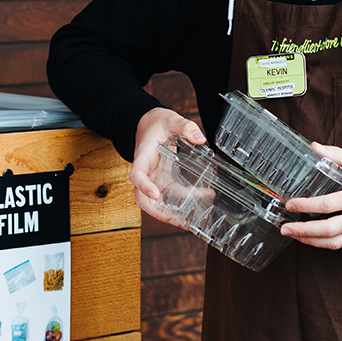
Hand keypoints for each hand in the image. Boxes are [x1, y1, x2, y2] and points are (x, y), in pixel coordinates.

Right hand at [129, 107, 205, 226]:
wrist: (150, 124)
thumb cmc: (156, 123)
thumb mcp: (171, 119)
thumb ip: (185, 126)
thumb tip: (200, 138)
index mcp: (142, 157)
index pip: (137, 175)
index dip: (144, 186)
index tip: (155, 194)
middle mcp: (146, 171)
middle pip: (142, 198)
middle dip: (158, 212)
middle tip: (176, 220)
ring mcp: (154, 177)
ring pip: (158, 201)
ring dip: (172, 212)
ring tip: (189, 221)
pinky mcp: (163, 179)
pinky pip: (173, 193)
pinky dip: (186, 198)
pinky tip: (204, 195)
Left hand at [280, 142, 341, 249]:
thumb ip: (337, 155)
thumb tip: (314, 147)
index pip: (329, 205)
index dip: (307, 206)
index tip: (290, 205)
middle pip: (329, 230)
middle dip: (304, 231)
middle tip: (284, 228)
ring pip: (336, 243)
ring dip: (312, 242)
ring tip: (294, 235)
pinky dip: (327, 241)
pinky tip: (313, 235)